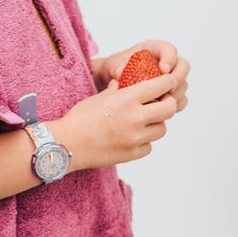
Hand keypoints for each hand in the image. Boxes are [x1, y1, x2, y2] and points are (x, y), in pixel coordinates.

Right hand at [55, 70, 177, 170]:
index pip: (160, 86)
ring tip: (145, 122)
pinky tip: (133, 137)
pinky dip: (144, 141)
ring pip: (162, 129)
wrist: (67, 144)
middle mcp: (135, 117)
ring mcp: (135, 138)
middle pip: (169, 109)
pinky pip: (149, 146)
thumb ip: (116, 89)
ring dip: (156, 124)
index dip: (168, 82)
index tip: (169, 82)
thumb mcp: (98, 97)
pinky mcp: (132, 154)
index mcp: (127, 98)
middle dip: (168, 104)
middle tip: (163, 103)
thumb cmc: (79, 118)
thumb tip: (122, 82)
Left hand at [91, 39, 190, 113]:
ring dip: (176, 94)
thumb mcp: (113, 66)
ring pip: (183, 84)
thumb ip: (116, 68)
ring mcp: (170, 79)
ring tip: (161, 101)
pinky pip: (181, 99)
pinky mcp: (170, 94)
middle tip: (167, 89)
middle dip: (177, 78)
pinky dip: (175, 105)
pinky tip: (162, 110)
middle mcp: (166, 62)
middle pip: (183, 66)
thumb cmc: (115, 69)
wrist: (112, 82)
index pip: (169, 50)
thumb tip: (120, 73)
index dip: (170, 59)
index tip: (163, 70)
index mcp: (154, 50)